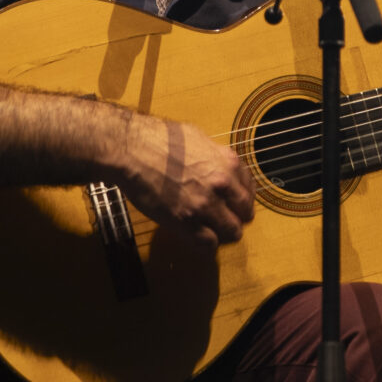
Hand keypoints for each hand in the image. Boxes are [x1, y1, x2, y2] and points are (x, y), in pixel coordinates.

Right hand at [114, 114, 254, 246]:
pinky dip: (207, 244)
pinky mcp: (186, 222)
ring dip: (224, 233)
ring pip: (232, 232)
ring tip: (214, 232)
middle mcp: (222, 184)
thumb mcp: (197, 138)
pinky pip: (209, 243)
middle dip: (237, 218)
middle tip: (226, 220)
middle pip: (245, 213)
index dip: (242, 199)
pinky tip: (200, 238)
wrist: (132, 150)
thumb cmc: (159, 138)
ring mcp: (205, 205)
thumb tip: (216, 164)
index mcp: (227, 162)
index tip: (234, 203)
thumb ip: (213, 156)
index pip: (249, 189)